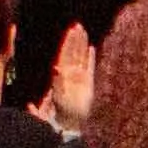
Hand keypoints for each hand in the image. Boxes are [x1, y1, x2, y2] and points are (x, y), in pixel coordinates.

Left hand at [44, 20, 97, 138]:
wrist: (72, 122)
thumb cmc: (63, 111)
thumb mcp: (58, 96)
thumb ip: (58, 82)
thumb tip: (56, 68)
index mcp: (62, 74)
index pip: (66, 54)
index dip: (68, 42)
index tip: (71, 31)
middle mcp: (70, 73)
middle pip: (73, 52)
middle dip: (75, 39)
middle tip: (77, 25)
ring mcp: (79, 77)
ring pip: (81, 57)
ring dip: (82, 44)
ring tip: (83, 31)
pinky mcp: (88, 83)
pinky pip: (89, 67)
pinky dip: (90, 58)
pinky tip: (91, 49)